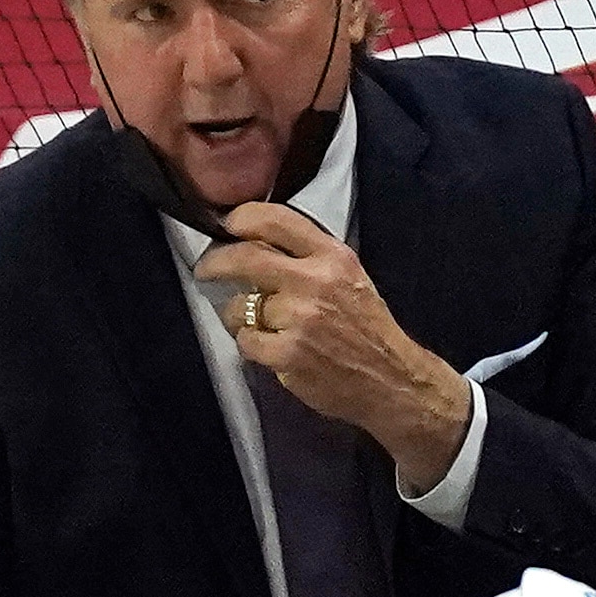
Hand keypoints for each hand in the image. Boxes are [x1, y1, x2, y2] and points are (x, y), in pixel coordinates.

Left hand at [196, 203, 473, 487]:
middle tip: (205, 269)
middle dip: (215, 262)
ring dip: (236, 314)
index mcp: (332, 256)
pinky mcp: (287, 354)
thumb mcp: (348, 277)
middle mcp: (315, 281)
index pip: (277, 220)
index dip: (243, 218)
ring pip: (239, 306)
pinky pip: (246, 341)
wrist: (390, 379)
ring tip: (251, 322)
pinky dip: (250, 344)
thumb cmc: (366, 327)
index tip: (228, 225)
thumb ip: (309, 258)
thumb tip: (255, 243)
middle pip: (245, 257)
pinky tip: (268, 347)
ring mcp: (299, 319)